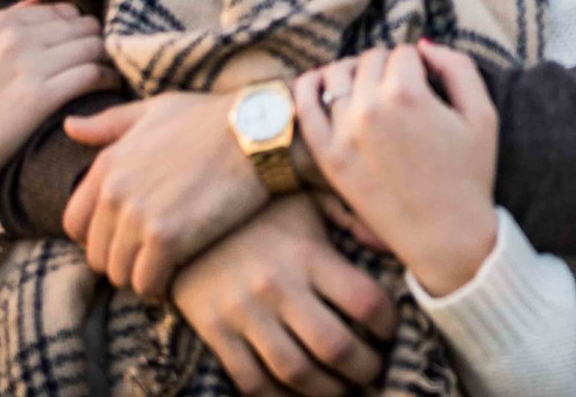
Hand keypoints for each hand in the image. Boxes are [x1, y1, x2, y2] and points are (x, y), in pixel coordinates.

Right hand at [0, 0, 117, 254]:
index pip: (60, 10)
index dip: (77, 28)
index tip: (83, 44)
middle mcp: (13, 39)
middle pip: (82, 25)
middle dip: (96, 41)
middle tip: (103, 59)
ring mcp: (27, 66)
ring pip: (93, 46)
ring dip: (107, 59)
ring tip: (109, 72)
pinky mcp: (41, 97)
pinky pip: (93, 74)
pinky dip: (108, 78)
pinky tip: (109, 86)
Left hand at [63, 90, 269, 298]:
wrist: (259, 131)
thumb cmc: (213, 118)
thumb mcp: (157, 110)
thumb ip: (111, 123)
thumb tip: (69, 126)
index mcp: (108, 164)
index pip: (76, 224)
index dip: (99, 237)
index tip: (128, 238)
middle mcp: (114, 192)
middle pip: (97, 255)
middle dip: (121, 260)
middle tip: (151, 258)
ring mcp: (138, 216)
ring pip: (120, 273)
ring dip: (140, 276)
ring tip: (165, 268)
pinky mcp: (167, 238)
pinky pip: (146, 282)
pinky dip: (159, 287)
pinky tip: (177, 277)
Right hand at [170, 192, 395, 396]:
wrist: (184, 215)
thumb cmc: (260, 207)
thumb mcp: (306, 197)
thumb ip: (350, 215)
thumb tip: (392, 242)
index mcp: (308, 253)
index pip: (366, 301)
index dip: (388, 324)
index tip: (390, 330)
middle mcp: (278, 285)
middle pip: (335, 346)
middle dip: (364, 368)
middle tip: (374, 370)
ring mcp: (243, 312)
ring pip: (296, 371)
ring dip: (327, 390)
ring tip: (342, 388)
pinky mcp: (215, 330)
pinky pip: (250, 380)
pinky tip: (296, 393)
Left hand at [294, 43, 500, 295]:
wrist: (446, 236)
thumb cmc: (470, 175)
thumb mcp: (483, 113)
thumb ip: (457, 66)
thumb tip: (422, 44)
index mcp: (407, 94)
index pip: (404, 52)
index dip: (420, 65)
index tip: (429, 85)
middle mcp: (369, 109)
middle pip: (370, 59)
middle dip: (389, 68)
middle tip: (404, 93)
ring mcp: (343, 134)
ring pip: (338, 74)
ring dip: (354, 73)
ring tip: (371, 90)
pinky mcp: (328, 157)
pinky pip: (304, 105)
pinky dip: (309, 86)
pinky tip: (323, 84)